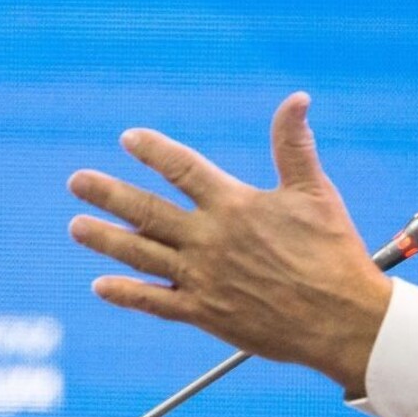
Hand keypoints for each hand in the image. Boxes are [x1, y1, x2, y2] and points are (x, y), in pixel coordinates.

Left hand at [67, 92, 389, 395]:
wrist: (340, 317)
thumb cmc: (333, 252)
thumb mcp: (316, 191)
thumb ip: (295, 144)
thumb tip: (297, 98)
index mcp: (235, 205)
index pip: (182, 169)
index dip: (154, 151)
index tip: (130, 139)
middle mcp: (210, 239)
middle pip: (147, 211)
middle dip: (108, 193)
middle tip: (78, 181)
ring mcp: (203, 278)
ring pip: (140, 254)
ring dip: (105, 239)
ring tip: (77, 226)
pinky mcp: (206, 313)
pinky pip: (155, 302)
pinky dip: (126, 294)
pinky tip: (102, 286)